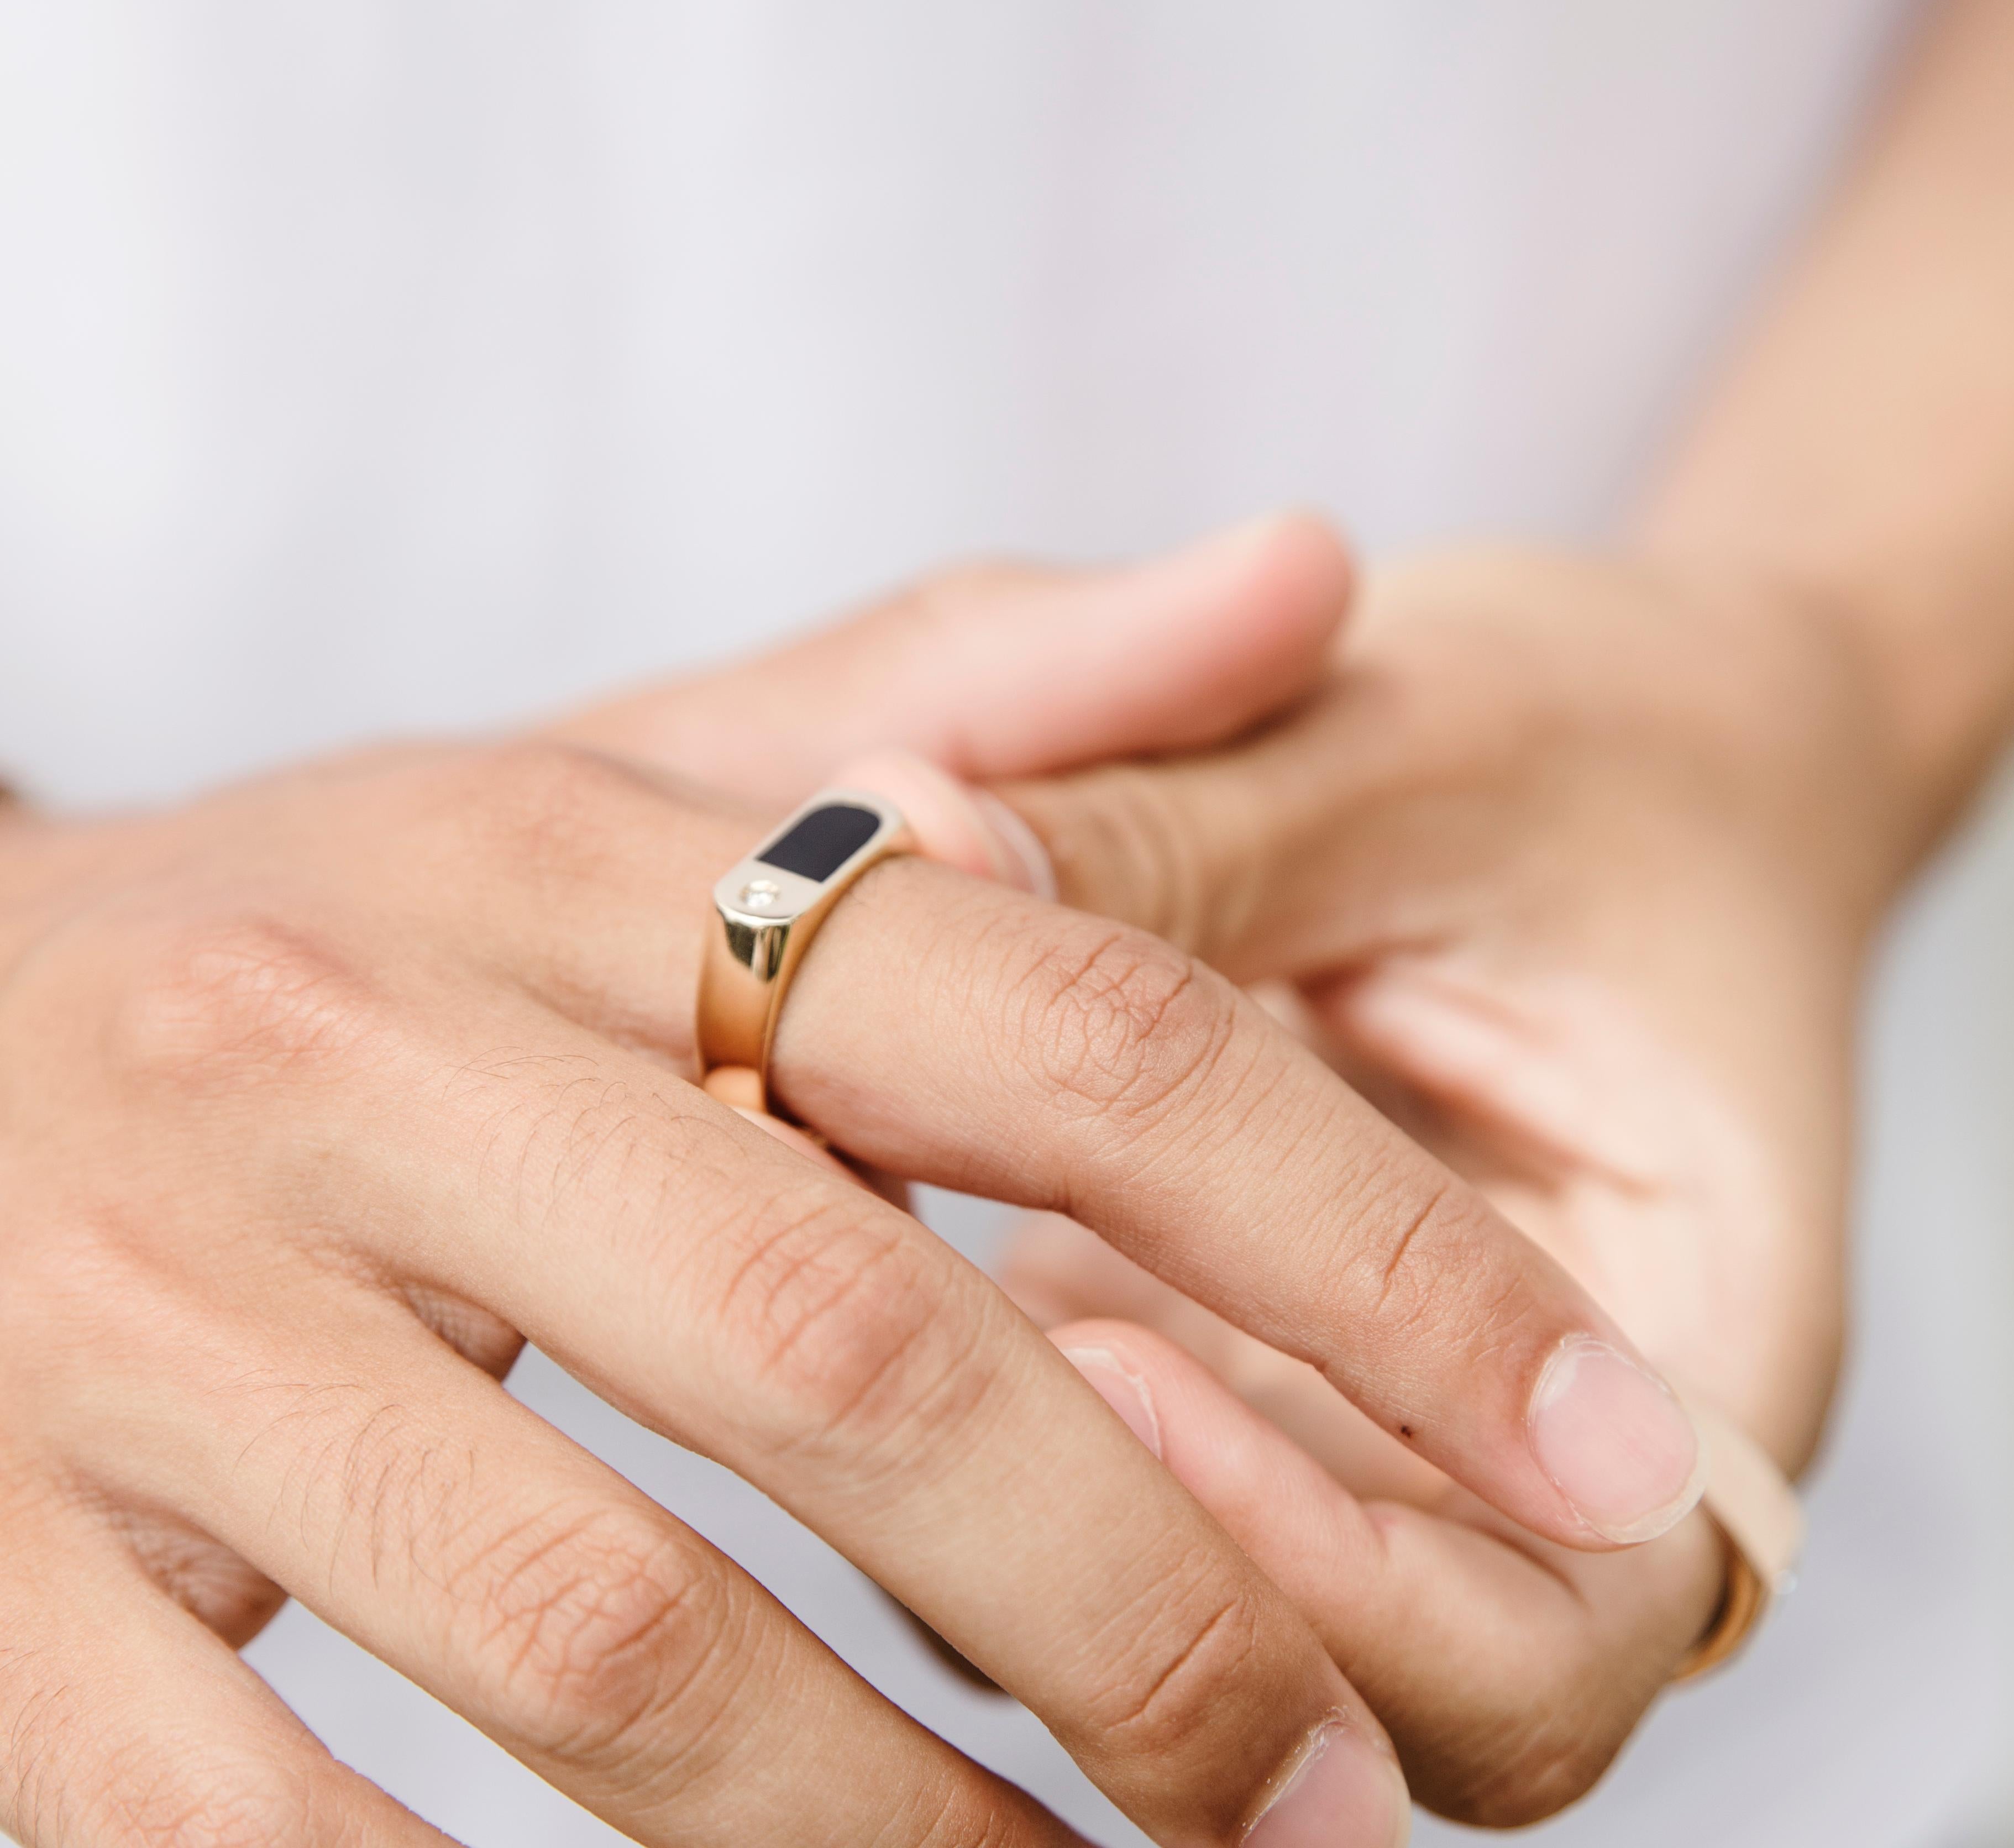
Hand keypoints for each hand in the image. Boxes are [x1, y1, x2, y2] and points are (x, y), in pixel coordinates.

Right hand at [0, 530, 1698, 1847]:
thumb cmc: (342, 934)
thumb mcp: (630, 770)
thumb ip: (979, 683)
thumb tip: (1306, 566)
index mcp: (564, 863)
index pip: (1057, 1025)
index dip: (1365, 1253)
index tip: (1594, 1446)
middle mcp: (359, 1061)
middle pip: (859, 1357)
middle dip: (1156, 1617)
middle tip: (1352, 1801)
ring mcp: (146, 1324)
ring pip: (610, 1637)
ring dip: (911, 1835)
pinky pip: (291, 1834)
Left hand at [989, 538, 1897, 1824]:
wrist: (1636, 734)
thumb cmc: (1574, 739)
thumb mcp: (1397, 756)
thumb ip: (1170, 826)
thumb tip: (888, 838)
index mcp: (1693, 1320)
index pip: (1563, 1623)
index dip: (1331, 1571)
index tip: (1104, 1359)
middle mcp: (1557, 1433)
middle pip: (1394, 1698)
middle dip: (1178, 1575)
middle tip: (976, 1364)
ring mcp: (1408, 1418)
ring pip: (1255, 1626)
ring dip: (1086, 1513)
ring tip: (919, 1310)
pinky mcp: (1292, 1366)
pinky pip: (1172, 1491)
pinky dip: (1051, 1426)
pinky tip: (925, 1275)